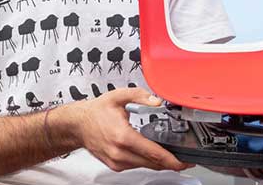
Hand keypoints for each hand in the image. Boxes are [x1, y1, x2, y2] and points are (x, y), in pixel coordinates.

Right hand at [62, 87, 193, 172]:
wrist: (78, 125)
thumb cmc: (96, 112)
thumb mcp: (119, 96)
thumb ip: (140, 95)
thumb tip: (157, 101)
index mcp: (123, 136)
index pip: (153, 153)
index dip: (172, 159)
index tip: (184, 161)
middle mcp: (120, 153)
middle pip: (152, 163)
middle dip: (170, 162)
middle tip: (184, 158)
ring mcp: (117, 161)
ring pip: (146, 165)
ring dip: (159, 161)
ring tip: (170, 154)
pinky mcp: (115, 165)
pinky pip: (137, 165)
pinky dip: (147, 160)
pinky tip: (152, 153)